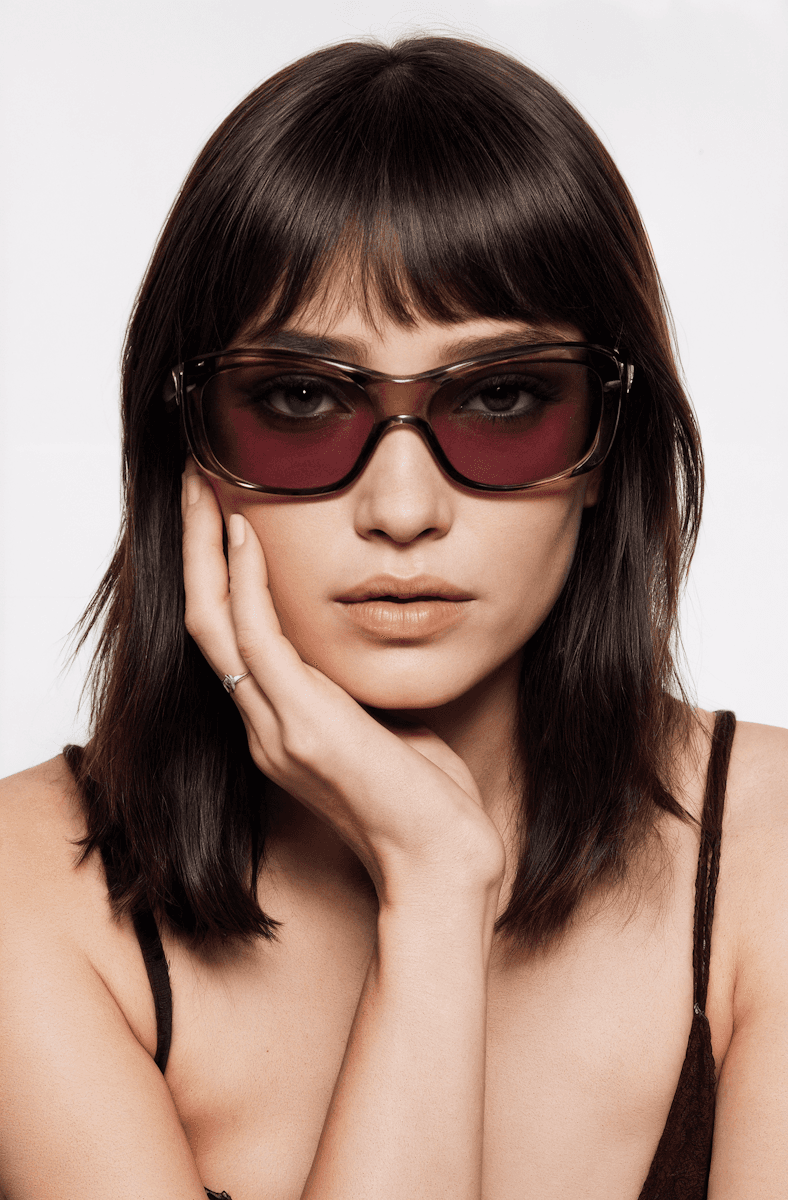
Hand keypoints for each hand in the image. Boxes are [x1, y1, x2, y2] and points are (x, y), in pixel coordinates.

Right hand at [181, 462, 504, 903]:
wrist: (442, 861)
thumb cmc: (426, 800)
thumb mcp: (386, 727)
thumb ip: (358, 691)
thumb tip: (366, 647)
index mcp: (278, 726)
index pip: (229, 639)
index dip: (216, 575)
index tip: (223, 516)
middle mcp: (262, 726)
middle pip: (204, 623)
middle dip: (195, 551)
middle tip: (194, 486)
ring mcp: (275, 728)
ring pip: (214, 624)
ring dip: (206, 551)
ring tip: (205, 492)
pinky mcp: (302, 726)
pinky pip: (257, 640)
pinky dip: (247, 581)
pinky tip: (246, 533)